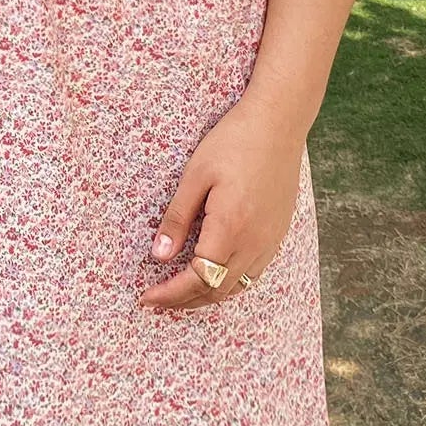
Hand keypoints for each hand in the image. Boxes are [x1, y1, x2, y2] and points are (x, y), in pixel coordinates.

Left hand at [138, 96, 305, 311]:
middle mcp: (254, 242)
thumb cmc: (233, 142)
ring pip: (237, 287)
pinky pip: (253, 273)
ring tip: (180, 294)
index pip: (197, 279)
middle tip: (157, 300)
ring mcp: (270, 241)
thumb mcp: (195, 175)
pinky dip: (229, 283)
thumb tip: (159, 256)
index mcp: (230, 228)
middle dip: (184, 302)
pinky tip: (214, 275)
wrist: (279, 123)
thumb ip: (177, 218)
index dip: (170, 294)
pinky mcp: (278, 234)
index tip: (146, 298)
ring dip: (207, 296)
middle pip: (217, 291)